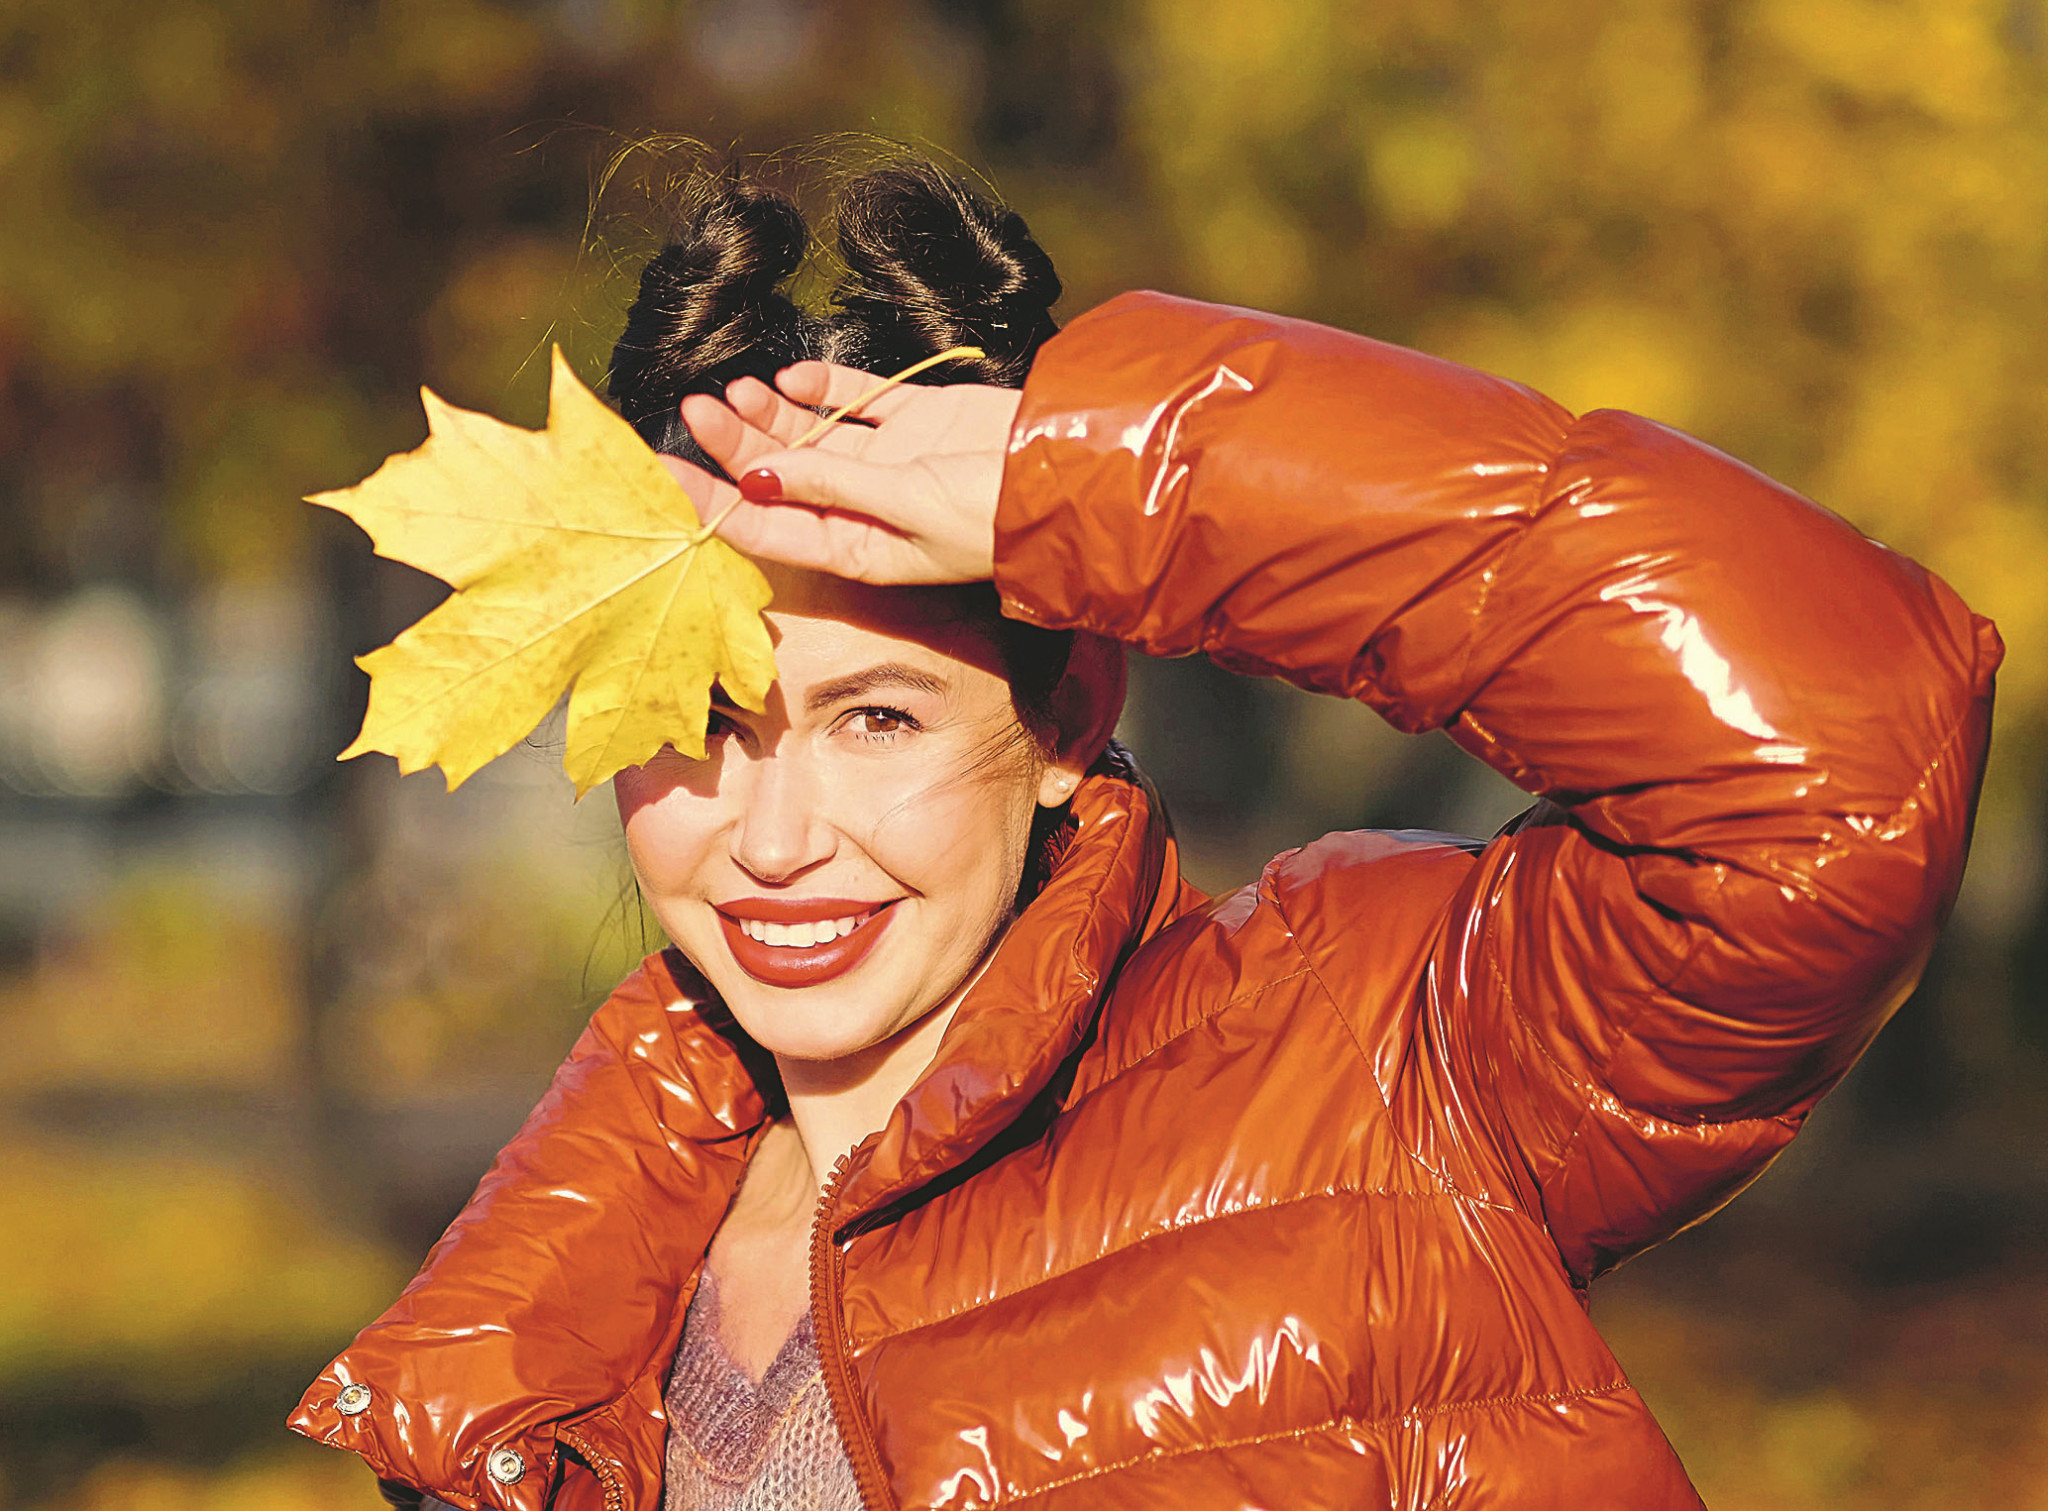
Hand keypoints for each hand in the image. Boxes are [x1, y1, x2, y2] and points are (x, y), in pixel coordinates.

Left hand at [668, 361, 1021, 584]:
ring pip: (813, 436)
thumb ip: (832, 486)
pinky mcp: (920, 420)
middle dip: (736, 447)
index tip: (665, 477)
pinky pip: (860, 400)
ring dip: (773, 415)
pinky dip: (826, 387)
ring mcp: (893, 462)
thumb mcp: (905, 506)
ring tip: (737, 389)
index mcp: (858, 551)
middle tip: (695, 409)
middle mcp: (867, 510)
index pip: (767, 529)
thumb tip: (757, 478)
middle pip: (782, 478)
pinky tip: (794, 377)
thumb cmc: (994, 513)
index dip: (713, 504)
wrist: (1072, 474)